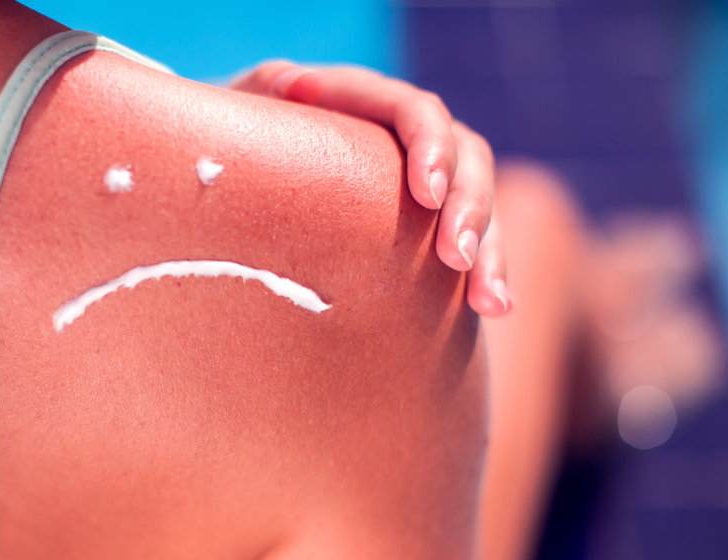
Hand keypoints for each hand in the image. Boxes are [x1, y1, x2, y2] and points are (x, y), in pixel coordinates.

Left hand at [230, 62, 510, 316]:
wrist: (234, 192)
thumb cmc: (232, 150)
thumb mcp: (240, 116)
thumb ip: (264, 93)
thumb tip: (296, 84)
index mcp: (364, 104)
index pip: (416, 113)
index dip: (431, 148)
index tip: (425, 196)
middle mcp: (405, 141)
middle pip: (464, 160)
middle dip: (469, 209)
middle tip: (459, 259)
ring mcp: (422, 186)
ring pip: (479, 208)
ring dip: (491, 254)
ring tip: (491, 304)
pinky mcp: (426, 229)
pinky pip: (471, 246)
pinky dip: (485, 275)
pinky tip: (495, 308)